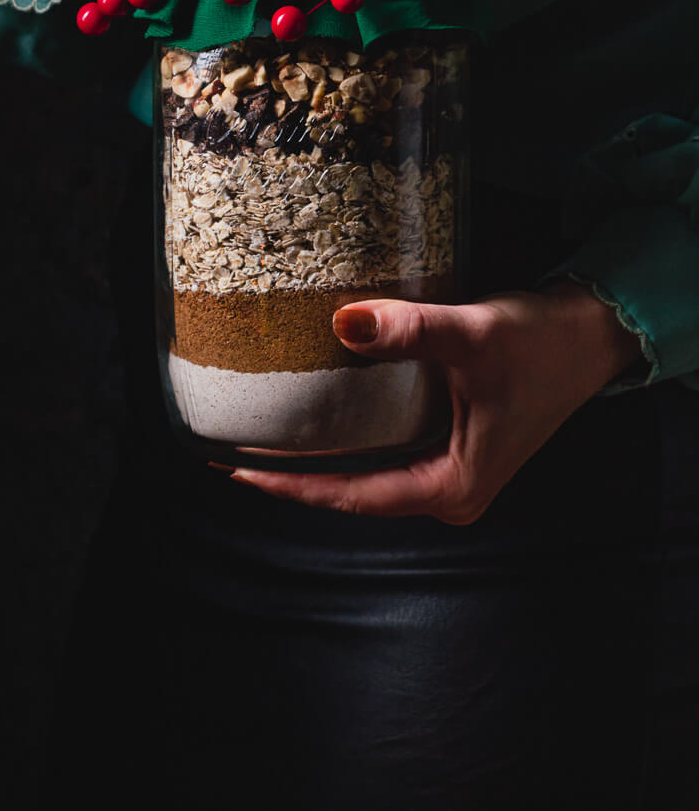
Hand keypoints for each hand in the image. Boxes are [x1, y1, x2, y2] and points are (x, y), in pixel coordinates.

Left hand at [228, 280, 642, 522]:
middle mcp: (450, 489)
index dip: (291, 488)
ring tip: (258, 439)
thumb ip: (410, 331)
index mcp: (454, 487)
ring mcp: (451, 467)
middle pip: (353, 492)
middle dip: (293, 477)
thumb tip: (343, 324)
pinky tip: (316, 414)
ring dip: (317, 458)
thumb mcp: (473, 335)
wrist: (592, 331)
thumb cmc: (542, 343)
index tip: (236, 473)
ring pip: (368, 472)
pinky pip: (385, 448)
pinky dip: (347, 434)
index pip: (353, 498)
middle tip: (229, 455)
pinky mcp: (452, 440)